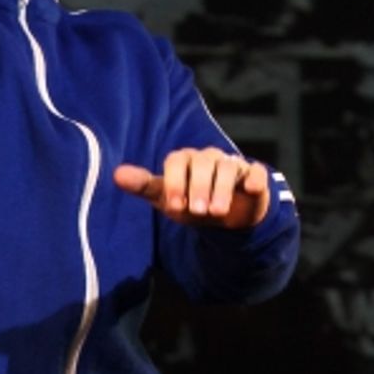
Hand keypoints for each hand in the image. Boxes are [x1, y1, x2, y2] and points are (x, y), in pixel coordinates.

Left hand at [113, 149, 269, 229]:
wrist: (226, 216)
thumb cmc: (190, 203)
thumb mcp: (167, 199)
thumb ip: (144, 186)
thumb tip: (116, 175)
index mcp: (185, 160)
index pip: (177, 162)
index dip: (175, 182)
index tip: (174, 205)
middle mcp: (208, 158)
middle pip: (204, 163)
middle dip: (200, 187)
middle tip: (197, 211)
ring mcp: (232, 164)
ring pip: (228, 168)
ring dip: (222, 189)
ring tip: (217, 212)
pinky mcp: (253, 175)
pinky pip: (256, 172)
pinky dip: (254, 179)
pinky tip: (251, 188)